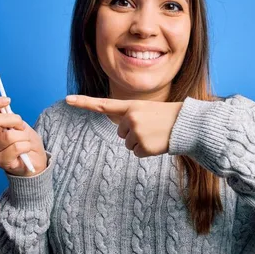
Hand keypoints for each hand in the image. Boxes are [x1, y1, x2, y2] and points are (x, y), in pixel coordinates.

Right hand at [0, 97, 46, 176]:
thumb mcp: (19, 124)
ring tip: (25, 142)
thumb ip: (9, 115)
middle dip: (15, 121)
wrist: (35, 159)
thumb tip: (5, 104)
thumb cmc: (26, 141)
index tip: (7, 100)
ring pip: (9, 135)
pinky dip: (26, 146)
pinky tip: (25, 151)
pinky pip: (16, 147)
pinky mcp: (1, 161)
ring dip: (23, 137)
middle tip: (21, 128)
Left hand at [65, 95, 182, 157]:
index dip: (84, 102)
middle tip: (150, 128)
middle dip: (133, 133)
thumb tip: (124, 137)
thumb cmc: (167, 118)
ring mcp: (136, 132)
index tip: (68, 99)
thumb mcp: (148, 110)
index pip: (103, 104)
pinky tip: (157, 143)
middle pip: (121, 133)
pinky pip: (136, 153)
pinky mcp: (142, 146)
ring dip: (141, 142)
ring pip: (128, 144)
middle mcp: (130, 118)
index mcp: (131, 106)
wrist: (186, 125)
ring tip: (155, 134)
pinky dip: (146, 151)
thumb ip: (132, 118)